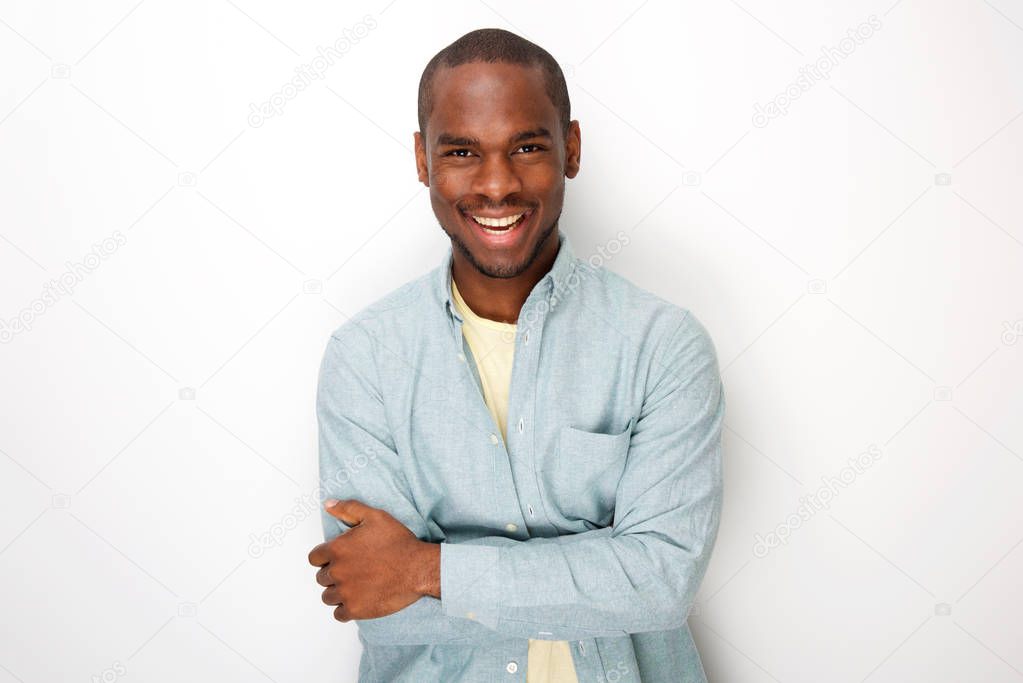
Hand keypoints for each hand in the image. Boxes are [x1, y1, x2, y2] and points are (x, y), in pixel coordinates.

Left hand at [307, 499, 438, 621]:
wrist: (418, 568)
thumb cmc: (398, 542)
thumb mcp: (375, 516)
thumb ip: (348, 509)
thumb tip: (328, 504)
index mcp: (337, 549)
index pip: (314, 558)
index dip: (325, 558)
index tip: (339, 559)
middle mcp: (337, 572)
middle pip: (321, 578)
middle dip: (334, 575)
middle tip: (352, 571)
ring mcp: (345, 593)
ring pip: (328, 597)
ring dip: (338, 593)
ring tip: (355, 586)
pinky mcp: (356, 609)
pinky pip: (338, 614)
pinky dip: (345, 609)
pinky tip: (358, 600)